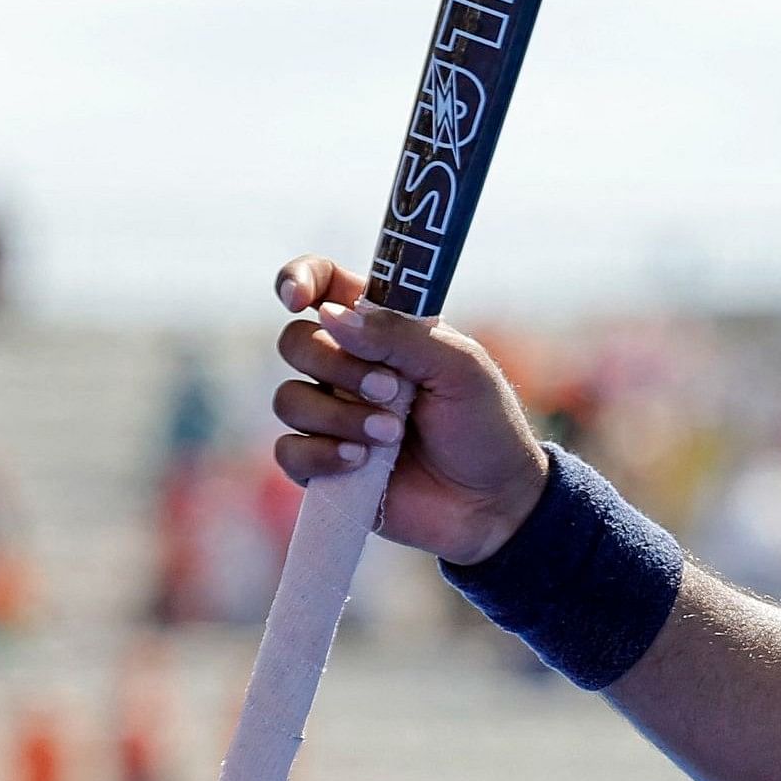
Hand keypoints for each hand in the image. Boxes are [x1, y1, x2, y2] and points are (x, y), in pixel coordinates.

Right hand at [270, 255, 550, 564]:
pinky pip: (288, 450)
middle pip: (294, 341)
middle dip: (338, 366)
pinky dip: (321, 454)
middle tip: (391, 391)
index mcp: (382, 330)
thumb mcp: (459, 368)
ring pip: (288, 398)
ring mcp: (331, 415)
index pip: (323, 286)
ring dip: (340, 416)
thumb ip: (400, 336)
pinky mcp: (322, 464)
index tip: (298, 299)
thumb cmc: (484, 424)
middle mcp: (348, 367)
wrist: (492, 500)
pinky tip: (360, 463)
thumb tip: (332, 317)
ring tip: (392, 435)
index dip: (299, 280)